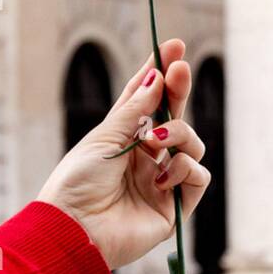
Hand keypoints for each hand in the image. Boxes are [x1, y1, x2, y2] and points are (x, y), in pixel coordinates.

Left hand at [37, 39, 209, 270]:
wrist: (74, 227)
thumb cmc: (77, 182)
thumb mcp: (105, 136)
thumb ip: (135, 109)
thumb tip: (157, 76)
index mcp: (123, 138)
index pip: (147, 100)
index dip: (160, 73)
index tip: (172, 46)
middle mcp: (145, 156)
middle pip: (174, 116)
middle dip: (179, 90)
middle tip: (180, 67)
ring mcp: (161, 180)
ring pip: (192, 145)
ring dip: (180, 135)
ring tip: (156, 142)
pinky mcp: (174, 207)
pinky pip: (198, 177)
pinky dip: (185, 170)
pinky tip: (162, 177)